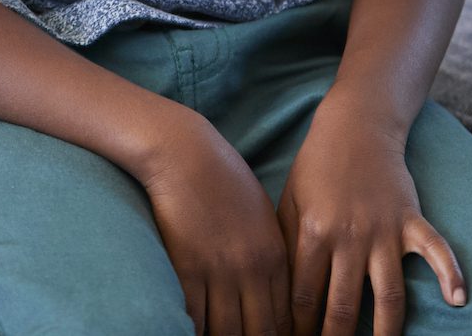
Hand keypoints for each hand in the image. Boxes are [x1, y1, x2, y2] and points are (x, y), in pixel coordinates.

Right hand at [137, 110, 294, 335]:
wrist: (186, 153)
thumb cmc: (224, 178)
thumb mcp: (262, 215)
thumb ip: (271, 255)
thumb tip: (270, 289)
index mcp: (276, 257)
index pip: (286, 318)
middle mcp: (253, 270)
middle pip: (261, 332)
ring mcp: (220, 271)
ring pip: (227, 331)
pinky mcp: (187, 268)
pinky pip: (194, 317)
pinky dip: (195, 331)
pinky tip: (195, 333)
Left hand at [275, 103, 465, 335]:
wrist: (355, 125)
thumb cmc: (316, 165)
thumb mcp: (291, 200)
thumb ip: (289, 244)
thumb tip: (284, 292)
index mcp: (314, 232)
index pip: (304, 296)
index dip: (299, 327)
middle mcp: (350, 236)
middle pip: (343, 305)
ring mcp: (384, 230)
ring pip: (389, 295)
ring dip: (385, 332)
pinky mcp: (412, 220)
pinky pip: (436, 251)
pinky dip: (451, 274)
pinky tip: (458, 301)